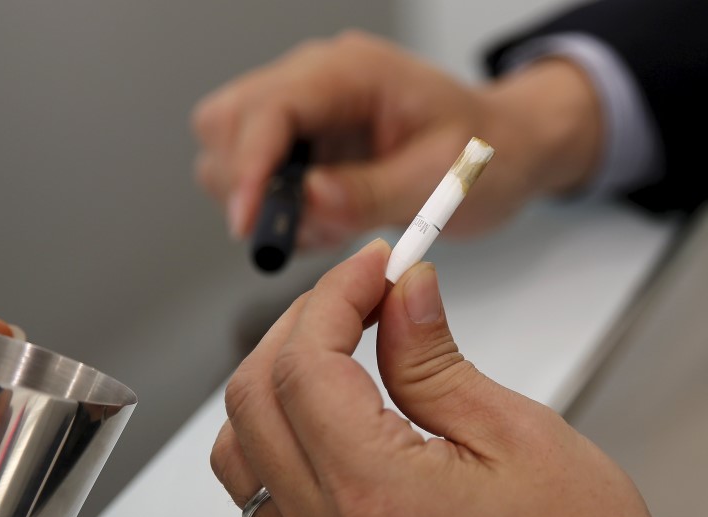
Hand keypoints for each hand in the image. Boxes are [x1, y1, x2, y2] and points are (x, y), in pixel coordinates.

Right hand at [192, 31, 601, 246]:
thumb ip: (371, 192)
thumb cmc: (486, 152)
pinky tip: (328, 218)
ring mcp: (306, 110)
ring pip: (228, 149)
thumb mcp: (440, 181)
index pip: (271, 108)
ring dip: (262, 201)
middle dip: (245, 184)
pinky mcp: (304, 140)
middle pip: (226, 121)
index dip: (249, 168)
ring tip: (326, 224)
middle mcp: (317, 82)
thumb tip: (308, 201)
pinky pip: (256, 174)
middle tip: (294, 227)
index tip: (251, 225)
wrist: (505, 148)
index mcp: (351, 73)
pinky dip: (277, 209)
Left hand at [211, 241, 684, 516]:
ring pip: (240, 443)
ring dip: (276, 373)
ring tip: (334, 339)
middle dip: (301, 322)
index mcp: (378, 494)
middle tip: (360, 290)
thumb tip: (402, 292)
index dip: (335, 296)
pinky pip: (261, 485)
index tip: (374, 265)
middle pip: (254, 395)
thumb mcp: (517, 436)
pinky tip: (322, 402)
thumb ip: (435, 358)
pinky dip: (275, 424)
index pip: (306, 365)